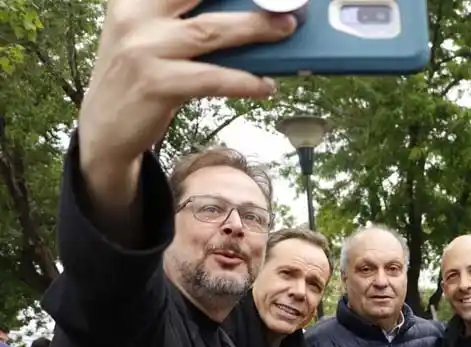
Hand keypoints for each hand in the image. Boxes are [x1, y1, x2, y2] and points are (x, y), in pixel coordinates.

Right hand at [79, 0, 296, 171]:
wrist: (103, 129)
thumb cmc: (140, 75)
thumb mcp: (150, 35)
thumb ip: (183, 17)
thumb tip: (250, 12)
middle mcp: (135, 18)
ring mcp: (143, 50)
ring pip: (210, 32)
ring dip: (255, 28)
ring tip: (286, 28)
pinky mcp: (156, 84)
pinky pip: (211, 78)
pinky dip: (243, 81)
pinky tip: (265, 85)